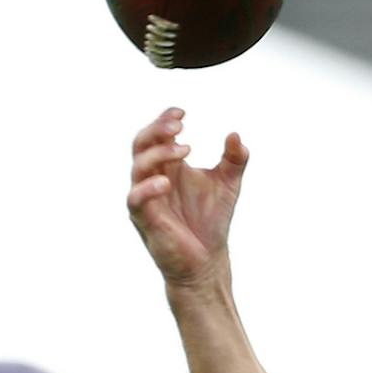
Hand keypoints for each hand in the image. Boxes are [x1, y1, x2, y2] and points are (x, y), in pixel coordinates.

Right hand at [126, 107, 248, 288]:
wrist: (207, 260)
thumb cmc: (211, 221)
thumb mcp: (228, 184)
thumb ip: (234, 159)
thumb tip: (235, 135)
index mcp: (169, 167)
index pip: (157, 135)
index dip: (165, 119)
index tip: (183, 112)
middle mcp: (153, 178)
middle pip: (141, 144)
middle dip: (157, 130)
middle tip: (179, 124)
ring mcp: (146, 199)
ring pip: (138, 167)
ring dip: (159, 153)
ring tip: (186, 150)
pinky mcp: (144, 219)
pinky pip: (136, 199)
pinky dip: (147, 188)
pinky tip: (167, 182)